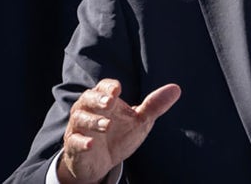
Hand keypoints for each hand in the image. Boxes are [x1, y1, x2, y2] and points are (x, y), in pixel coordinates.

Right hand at [57, 79, 180, 183]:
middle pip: (88, 98)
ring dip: (93, 121)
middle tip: (110, 101)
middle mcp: (88, 110)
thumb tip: (176, 89)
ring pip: (80, 119)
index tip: (117, 89)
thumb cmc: (118, 135)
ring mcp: (79, 128)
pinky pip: (74, 142)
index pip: (104, 87)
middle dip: (98, 99)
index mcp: (104, 100)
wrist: (100, 163)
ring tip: (107, 125)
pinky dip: (81, 142)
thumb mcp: (139, 121)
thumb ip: (154, 106)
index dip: (109, 87)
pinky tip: (90, 144)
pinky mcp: (74, 146)